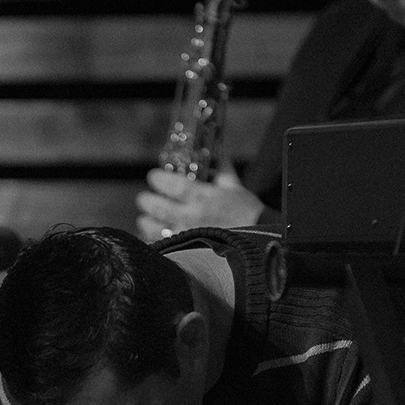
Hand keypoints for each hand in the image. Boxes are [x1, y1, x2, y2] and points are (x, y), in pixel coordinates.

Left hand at [135, 166, 266, 241]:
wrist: (259, 247)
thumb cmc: (248, 215)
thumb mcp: (236, 188)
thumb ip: (221, 169)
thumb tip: (216, 150)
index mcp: (203, 198)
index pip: (171, 185)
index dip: (158, 179)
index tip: (153, 177)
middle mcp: (191, 218)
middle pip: (156, 207)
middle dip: (146, 201)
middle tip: (145, 199)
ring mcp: (186, 238)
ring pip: (153, 230)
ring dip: (147, 222)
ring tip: (147, 219)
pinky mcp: (185, 254)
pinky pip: (161, 247)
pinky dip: (154, 241)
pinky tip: (156, 237)